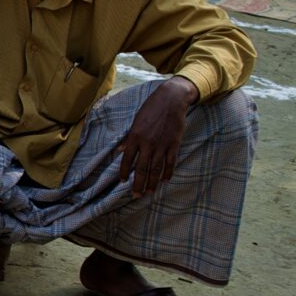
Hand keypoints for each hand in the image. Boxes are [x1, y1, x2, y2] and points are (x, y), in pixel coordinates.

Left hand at [117, 77, 196, 196]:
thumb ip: (129, 137)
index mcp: (135, 137)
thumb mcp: (136, 121)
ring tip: (149, 192)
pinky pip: (170, 162)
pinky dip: (168, 172)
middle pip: (142, 168)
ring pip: (156, 169)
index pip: (127, 159)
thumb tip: (121, 150)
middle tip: (136, 195)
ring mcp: (162, 145)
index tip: (123, 181)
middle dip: (138, 183)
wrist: (172, 99)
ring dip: (152, 182)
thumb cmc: (151, 108)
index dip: (124, 171)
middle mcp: (148, 143)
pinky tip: (164, 180)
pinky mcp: (174, 144)